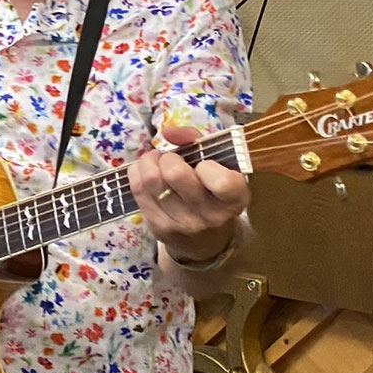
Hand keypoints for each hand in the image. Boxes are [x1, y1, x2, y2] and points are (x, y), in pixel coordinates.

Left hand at [128, 122, 249, 262]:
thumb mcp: (219, 168)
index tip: (203, 165)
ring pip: (152, 180)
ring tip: (156, 161)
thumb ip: (196, 142)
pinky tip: (145, 172)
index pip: (221, 181)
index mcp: (234, 200)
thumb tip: (168, 132)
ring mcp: (182, 224)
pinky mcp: (159, 227)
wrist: (206, 241)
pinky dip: (137, 173)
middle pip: (175, 174)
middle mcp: (210, 216)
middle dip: (169, 158)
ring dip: (149, 162)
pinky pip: (138, 191)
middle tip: (171, 159)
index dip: (207, 165)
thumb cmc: (213, 194)